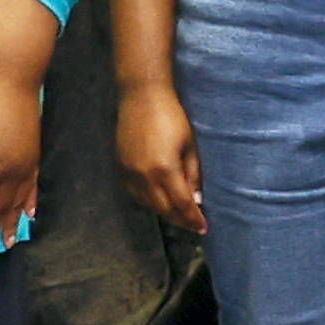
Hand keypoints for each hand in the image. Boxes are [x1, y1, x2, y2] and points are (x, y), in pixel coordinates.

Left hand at [0, 65, 46, 250]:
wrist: (10, 77)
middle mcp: (13, 171)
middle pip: (0, 208)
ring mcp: (28, 163)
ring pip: (18, 201)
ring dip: (11, 222)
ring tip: (7, 242)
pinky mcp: (35, 153)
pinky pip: (33, 185)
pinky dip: (30, 202)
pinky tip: (30, 214)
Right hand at [118, 79, 205, 236]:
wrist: (141, 96)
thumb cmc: (172, 117)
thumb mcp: (190, 145)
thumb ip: (193, 174)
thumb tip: (197, 200)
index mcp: (165, 170)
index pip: (182, 204)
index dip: (193, 219)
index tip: (204, 228)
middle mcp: (144, 176)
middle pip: (163, 209)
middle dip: (180, 220)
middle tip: (194, 225)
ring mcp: (129, 173)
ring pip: (148, 204)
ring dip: (165, 212)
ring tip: (180, 216)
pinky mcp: (120, 167)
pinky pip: (135, 194)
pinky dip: (149, 202)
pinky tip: (159, 201)